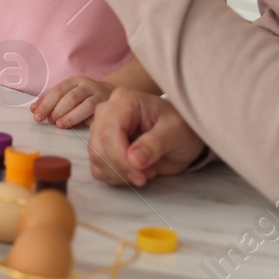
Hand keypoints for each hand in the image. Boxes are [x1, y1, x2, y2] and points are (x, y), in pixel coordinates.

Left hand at [32, 75, 114, 127]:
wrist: (109, 94)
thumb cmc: (82, 97)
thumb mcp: (66, 94)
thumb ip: (50, 101)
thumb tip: (33, 109)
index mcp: (74, 81)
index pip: (57, 91)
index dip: (46, 104)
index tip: (37, 116)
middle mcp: (87, 86)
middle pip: (70, 98)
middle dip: (57, 111)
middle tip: (49, 121)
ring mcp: (99, 96)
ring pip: (85, 106)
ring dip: (70, 117)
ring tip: (60, 124)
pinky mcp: (107, 108)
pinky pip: (97, 115)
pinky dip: (86, 121)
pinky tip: (79, 126)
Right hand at [88, 88, 205, 187]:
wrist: (181, 133)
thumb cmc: (182, 126)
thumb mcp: (176, 132)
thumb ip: (156, 143)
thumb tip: (134, 159)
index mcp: (124, 101)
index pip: (109, 132)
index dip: (121, 158)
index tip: (142, 176)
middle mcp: (107, 111)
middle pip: (98, 147)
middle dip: (121, 169)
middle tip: (147, 175)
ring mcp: (101, 128)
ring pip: (97, 160)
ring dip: (120, 174)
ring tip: (146, 170)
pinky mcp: (101, 146)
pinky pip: (98, 168)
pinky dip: (116, 177)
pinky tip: (135, 172)